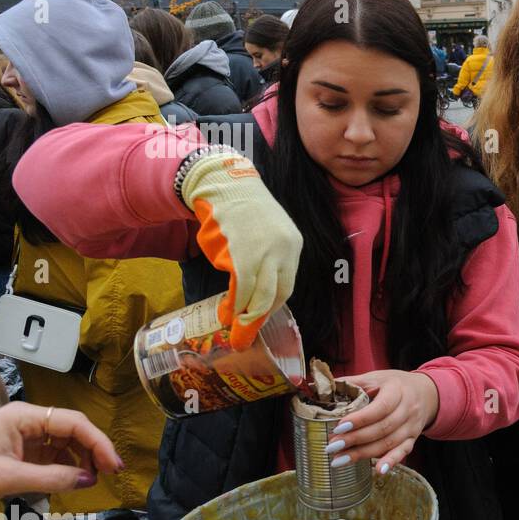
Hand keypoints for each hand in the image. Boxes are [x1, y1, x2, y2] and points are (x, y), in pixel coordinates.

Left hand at [0, 402, 122, 496]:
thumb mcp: (9, 478)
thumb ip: (52, 478)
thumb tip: (90, 480)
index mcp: (24, 417)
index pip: (73, 422)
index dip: (98, 442)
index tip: (114, 465)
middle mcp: (28, 421)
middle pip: (73, 429)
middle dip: (93, 450)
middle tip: (110, 473)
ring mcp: (26, 436)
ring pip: (67, 442)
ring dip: (83, 459)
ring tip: (92, 478)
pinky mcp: (23, 452)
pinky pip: (55, 455)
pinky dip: (69, 466)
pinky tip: (75, 478)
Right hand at [180, 150, 303, 349]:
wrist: (224, 184)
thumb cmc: (241, 211)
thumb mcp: (267, 233)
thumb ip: (268, 259)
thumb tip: (258, 292)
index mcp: (294, 245)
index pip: (288, 285)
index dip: (273, 306)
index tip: (259, 318)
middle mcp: (285, 249)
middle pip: (279, 294)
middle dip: (261, 319)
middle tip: (246, 335)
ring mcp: (266, 252)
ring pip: (262, 296)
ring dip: (247, 317)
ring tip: (234, 327)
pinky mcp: (244, 253)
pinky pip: (243, 288)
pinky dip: (235, 304)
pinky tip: (227, 311)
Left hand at [326, 370, 439, 473]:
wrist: (426, 393)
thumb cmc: (395, 384)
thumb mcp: (376, 377)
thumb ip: (352, 383)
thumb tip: (322, 387)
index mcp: (397, 390)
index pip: (380, 407)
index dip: (360, 419)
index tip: (338, 427)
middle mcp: (408, 409)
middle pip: (382, 428)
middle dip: (355, 439)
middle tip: (332, 446)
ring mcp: (411, 426)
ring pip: (389, 443)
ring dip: (364, 453)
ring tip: (339, 460)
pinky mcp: (413, 438)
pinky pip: (403, 452)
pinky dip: (391, 461)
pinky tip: (378, 470)